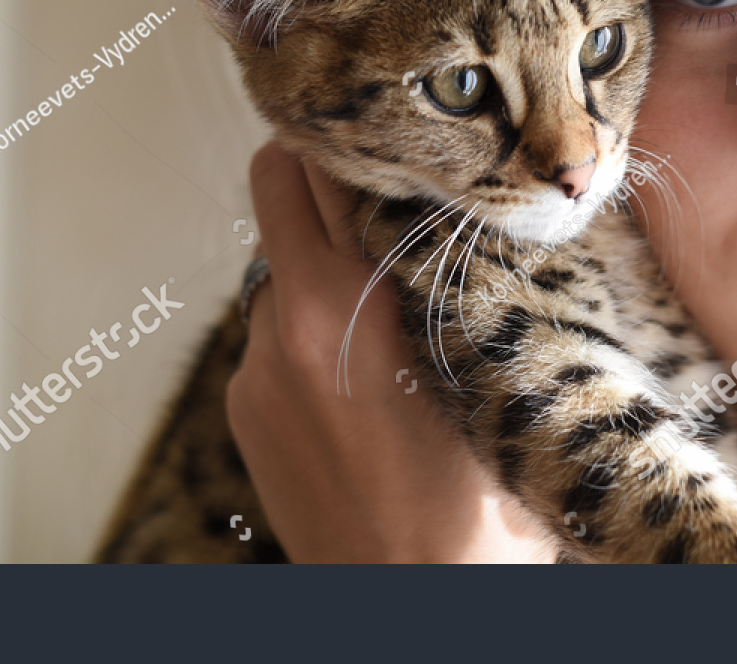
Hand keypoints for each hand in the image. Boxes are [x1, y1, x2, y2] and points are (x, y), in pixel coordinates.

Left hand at [225, 140, 556, 562]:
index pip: (315, 170)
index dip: (350, 138)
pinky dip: (305, 327)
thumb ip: (466, 293)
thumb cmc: (472, 515)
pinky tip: (357, 369)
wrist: (405, 607)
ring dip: (317, 259)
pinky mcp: (241, 409)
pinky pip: (269, 332)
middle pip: (274, 190)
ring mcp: (252, 371)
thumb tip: (476, 222)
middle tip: (376, 181)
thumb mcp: (495, 383)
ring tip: (380, 297)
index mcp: (346, 310)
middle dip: (319, 175)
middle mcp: (283, 330)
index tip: (384, 128)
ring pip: (276, 265)